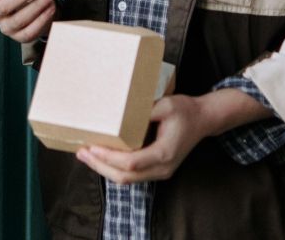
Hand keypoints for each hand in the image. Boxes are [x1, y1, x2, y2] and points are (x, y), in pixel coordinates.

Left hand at [75, 94, 214, 184]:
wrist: (203, 120)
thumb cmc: (186, 111)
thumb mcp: (166, 105)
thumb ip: (145, 112)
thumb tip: (118, 116)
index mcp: (164, 153)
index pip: (131, 163)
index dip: (108, 158)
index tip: (92, 146)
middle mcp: (162, 168)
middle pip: (125, 177)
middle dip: (100, 166)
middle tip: (80, 152)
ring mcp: (160, 172)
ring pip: (126, 179)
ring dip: (104, 168)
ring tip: (85, 154)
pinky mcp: (156, 170)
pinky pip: (132, 175)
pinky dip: (114, 167)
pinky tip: (101, 156)